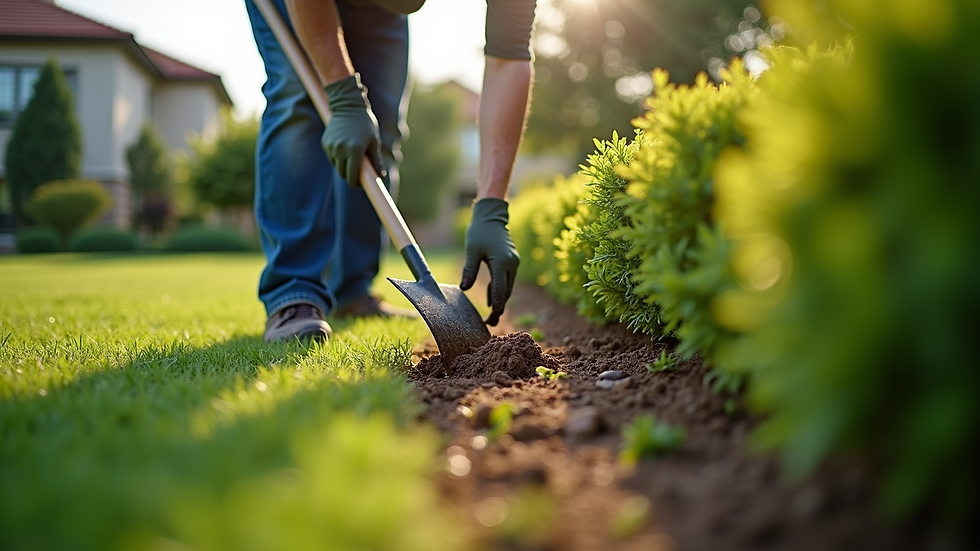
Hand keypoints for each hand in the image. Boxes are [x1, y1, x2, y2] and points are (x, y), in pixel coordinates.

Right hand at [321, 73, 384, 186]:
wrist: (348, 105)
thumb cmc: (365, 123)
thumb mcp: (374, 141)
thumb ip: (376, 160)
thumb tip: (380, 176)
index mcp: (354, 150)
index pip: (351, 176)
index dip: (355, 183)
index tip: (359, 184)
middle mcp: (340, 150)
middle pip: (342, 173)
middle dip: (349, 175)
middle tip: (358, 172)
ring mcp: (331, 147)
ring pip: (336, 165)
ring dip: (343, 165)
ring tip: (352, 154)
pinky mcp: (325, 143)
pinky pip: (331, 157)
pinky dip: (337, 157)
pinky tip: (344, 146)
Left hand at [460, 198, 519, 325]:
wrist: (491, 216)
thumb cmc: (479, 232)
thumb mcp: (471, 250)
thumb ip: (469, 270)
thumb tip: (464, 289)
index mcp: (502, 262)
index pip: (500, 290)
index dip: (497, 306)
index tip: (493, 319)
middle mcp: (511, 264)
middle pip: (506, 292)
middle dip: (499, 308)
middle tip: (490, 322)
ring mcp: (513, 263)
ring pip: (507, 287)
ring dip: (500, 300)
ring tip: (491, 315)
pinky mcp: (511, 261)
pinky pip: (506, 280)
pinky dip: (499, 290)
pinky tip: (490, 299)